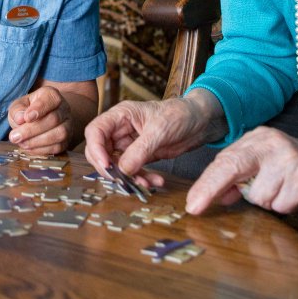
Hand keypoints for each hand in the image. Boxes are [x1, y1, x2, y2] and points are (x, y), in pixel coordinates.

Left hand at [7, 87, 73, 154]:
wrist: (42, 119)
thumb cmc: (28, 110)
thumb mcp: (19, 105)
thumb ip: (17, 110)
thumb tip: (20, 119)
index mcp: (51, 95)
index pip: (50, 99)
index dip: (39, 109)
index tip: (26, 118)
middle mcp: (63, 109)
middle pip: (54, 119)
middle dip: (32, 130)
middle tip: (15, 136)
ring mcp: (67, 125)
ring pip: (59, 134)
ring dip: (37, 141)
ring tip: (21, 143)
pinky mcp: (66, 140)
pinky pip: (58, 147)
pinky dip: (41, 150)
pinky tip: (29, 148)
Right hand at [83, 92, 219, 188]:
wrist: (201, 121)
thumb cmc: (181, 114)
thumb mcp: (160, 130)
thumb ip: (140, 150)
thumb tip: (123, 169)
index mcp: (121, 115)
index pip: (95, 131)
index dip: (96, 149)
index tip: (107, 166)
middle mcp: (121, 129)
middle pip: (101, 151)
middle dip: (110, 168)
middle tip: (123, 180)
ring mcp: (130, 144)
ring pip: (117, 165)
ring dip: (129, 177)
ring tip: (146, 184)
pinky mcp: (141, 155)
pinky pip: (133, 171)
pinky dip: (142, 178)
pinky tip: (157, 182)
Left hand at [185, 127, 297, 214]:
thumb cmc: (295, 167)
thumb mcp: (264, 166)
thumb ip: (241, 177)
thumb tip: (219, 195)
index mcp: (257, 139)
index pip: (225, 160)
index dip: (206, 183)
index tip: (192, 203)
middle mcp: (272, 144)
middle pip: (233, 166)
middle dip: (211, 189)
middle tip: (195, 208)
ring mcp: (289, 159)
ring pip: (259, 196)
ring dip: (268, 201)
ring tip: (282, 191)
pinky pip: (282, 205)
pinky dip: (286, 206)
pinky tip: (296, 195)